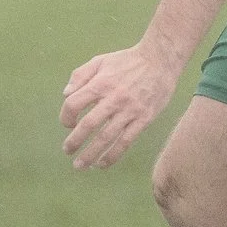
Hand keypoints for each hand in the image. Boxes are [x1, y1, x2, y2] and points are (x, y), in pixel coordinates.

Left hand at [59, 44, 181, 168]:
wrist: (160, 60)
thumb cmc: (127, 61)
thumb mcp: (100, 61)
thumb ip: (80, 75)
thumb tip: (65, 95)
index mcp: (101, 83)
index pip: (74, 104)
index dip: (66, 117)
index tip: (67, 124)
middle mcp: (114, 98)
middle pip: (88, 125)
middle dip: (74, 141)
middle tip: (67, 151)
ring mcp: (130, 110)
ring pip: (106, 138)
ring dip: (91, 154)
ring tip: (80, 166)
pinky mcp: (144, 119)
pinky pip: (126, 141)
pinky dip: (112, 155)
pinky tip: (102, 164)